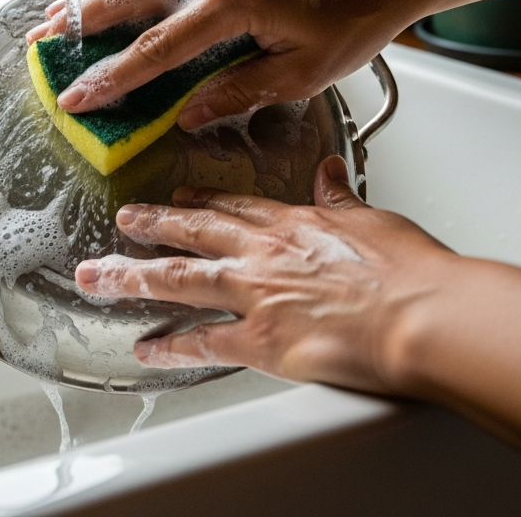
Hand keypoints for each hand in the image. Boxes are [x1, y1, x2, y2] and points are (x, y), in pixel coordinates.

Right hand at [25, 0, 421, 129]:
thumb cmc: (355, 15)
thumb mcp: (302, 73)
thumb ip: (237, 92)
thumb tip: (187, 113)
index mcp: (233, 4)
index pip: (155, 50)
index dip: (111, 79)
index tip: (78, 98)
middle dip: (78, 23)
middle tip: (41, 45)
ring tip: (58, 15)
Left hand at [74, 155, 460, 393]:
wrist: (420, 313)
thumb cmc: (411, 272)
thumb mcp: (374, 218)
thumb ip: (343, 197)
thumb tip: (332, 173)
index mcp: (295, 222)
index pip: (237, 205)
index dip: (204, 200)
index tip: (183, 196)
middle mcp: (264, 253)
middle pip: (194, 233)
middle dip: (152, 225)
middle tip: (122, 220)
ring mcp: (256, 295)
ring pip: (179, 280)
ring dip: (134, 276)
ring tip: (100, 275)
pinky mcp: (260, 340)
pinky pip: (202, 343)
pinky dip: (170, 347)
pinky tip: (145, 348)